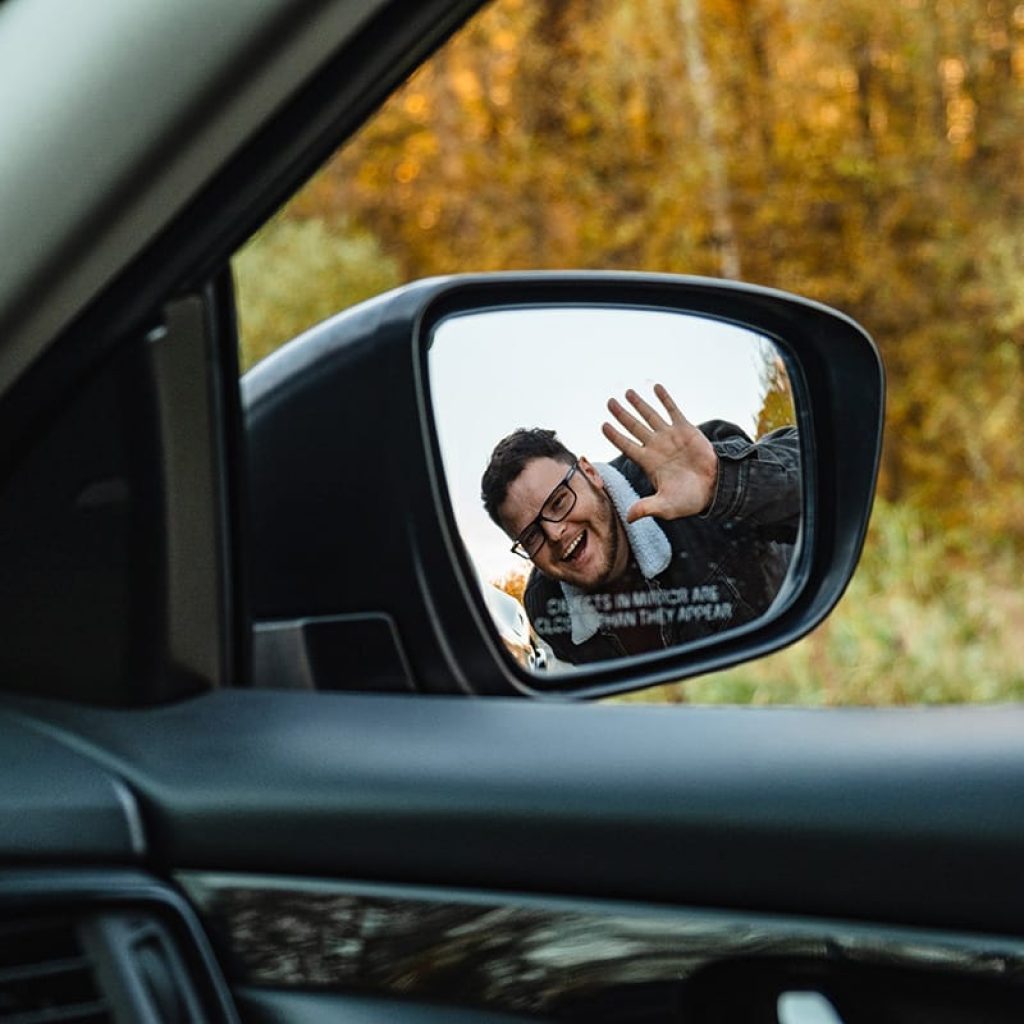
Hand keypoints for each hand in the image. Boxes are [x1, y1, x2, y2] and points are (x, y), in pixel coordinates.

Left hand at [601, 383, 717, 522]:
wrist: (715, 489)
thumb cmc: (689, 500)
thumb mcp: (666, 506)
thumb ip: (647, 508)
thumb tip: (629, 518)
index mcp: (648, 463)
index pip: (626, 446)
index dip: (615, 435)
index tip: (603, 425)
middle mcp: (656, 447)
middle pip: (634, 427)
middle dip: (621, 414)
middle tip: (609, 402)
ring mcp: (670, 437)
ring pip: (650, 416)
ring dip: (639, 403)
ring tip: (627, 392)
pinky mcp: (686, 429)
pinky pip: (673, 410)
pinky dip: (665, 399)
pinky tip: (656, 387)